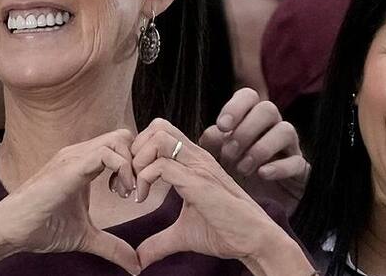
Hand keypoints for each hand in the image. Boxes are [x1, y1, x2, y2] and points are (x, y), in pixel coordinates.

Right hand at [0, 129, 140, 274]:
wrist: (10, 230)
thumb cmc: (40, 227)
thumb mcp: (86, 237)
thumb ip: (112, 246)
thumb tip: (135, 266)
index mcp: (84, 164)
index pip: (120, 146)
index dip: (135, 166)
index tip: (134, 193)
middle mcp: (79, 154)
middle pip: (123, 136)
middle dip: (138, 161)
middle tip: (134, 191)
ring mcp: (73, 157)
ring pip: (117, 139)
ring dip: (132, 165)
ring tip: (126, 193)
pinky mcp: (69, 167)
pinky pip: (106, 153)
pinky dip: (122, 169)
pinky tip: (118, 193)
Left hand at [131, 119, 308, 272]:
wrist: (254, 241)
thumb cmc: (226, 232)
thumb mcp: (183, 233)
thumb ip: (159, 241)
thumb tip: (139, 259)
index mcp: (194, 161)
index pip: (160, 132)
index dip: (139, 151)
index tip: (133, 180)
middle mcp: (196, 157)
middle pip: (157, 126)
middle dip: (136, 149)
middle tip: (131, 178)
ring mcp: (199, 167)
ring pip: (159, 137)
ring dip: (139, 160)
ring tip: (137, 186)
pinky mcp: (199, 182)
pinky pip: (162, 166)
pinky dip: (144, 179)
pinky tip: (143, 200)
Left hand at [199, 88, 308, 213]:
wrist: (253, 209)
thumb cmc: (233, 176)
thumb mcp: (216, 160)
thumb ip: (211, 144)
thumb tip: (214, 132)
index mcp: (249, 119)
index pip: (248, 96)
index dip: (235, 107)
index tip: (222, 127)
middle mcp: (271, 128)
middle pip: (268, 109)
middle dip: (246, 130)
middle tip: (229, 153)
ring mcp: (289, 148)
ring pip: (286, 130)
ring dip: (260, 148)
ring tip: (243, 168)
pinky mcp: (300, 170)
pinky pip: (297, 161)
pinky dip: (279, 167)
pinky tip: (262, 175)